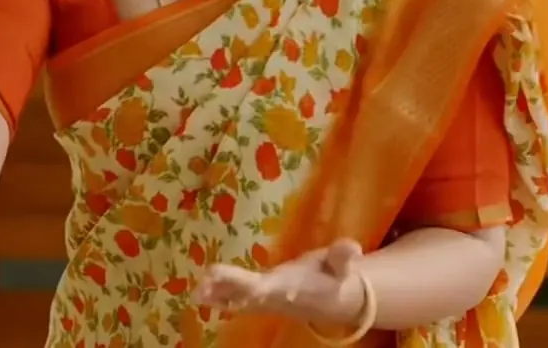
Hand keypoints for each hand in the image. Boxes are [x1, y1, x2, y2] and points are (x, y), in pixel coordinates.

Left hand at [194, 239, 366, 326]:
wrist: (334, 301)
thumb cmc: (334, 277)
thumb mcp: (341, 265)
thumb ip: (343, 256)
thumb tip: (352, 247)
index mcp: (291, 287)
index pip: (270, 287)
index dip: (255, 286)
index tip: (242, 284)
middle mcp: (274, 297)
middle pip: (248, 295)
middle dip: (228, 291)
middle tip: (203, 287)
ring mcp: (264, 301)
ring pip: (237, 300)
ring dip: (217, 297)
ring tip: (195, 294)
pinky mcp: (258, 299)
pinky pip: (235, 300)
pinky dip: (218, 298)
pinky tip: (198, 296)